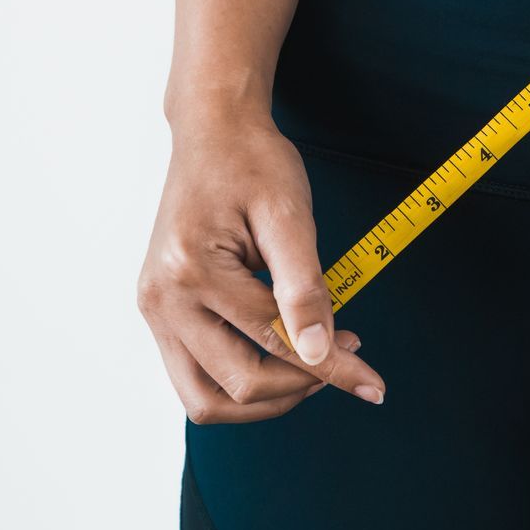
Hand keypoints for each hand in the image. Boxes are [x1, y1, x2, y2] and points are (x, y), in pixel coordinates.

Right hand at [137, 108, 386, 421]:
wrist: (213, 131)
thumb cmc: (252, 162)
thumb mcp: (289, 215)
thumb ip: (304, 287)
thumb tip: (320, 352)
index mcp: (192, 271)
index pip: (274, 341)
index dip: (332, 367)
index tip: (373, 383)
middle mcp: (162, 299)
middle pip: (234, 386)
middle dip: (297, 387)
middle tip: (344, 360)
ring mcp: (155, 309)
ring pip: (205, 398)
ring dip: (264, 398)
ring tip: (311, 367)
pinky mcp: (160, 311)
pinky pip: (196, 373)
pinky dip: (240, 377)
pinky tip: (280, 352)